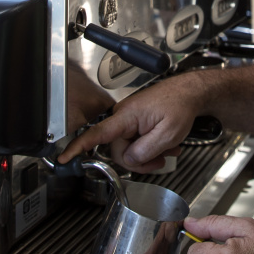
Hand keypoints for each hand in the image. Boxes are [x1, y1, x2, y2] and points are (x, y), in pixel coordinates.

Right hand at [58, 73, 202, 172]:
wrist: (190, 93)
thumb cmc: (180, 105)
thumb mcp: (167, 134)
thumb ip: (145, 150)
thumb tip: (129, 160)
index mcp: (126, 116)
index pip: (96, 134)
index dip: (78, 147)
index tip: (64, 156)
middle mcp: (124, 116)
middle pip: (120, 151)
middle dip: (140, 160)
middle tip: (161, 159)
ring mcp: (130, 119)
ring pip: (130, 149)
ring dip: (150, 153)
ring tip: (168, 147)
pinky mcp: (136, 122)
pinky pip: (137, 141)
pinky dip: (151, 146)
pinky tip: (165, 143)